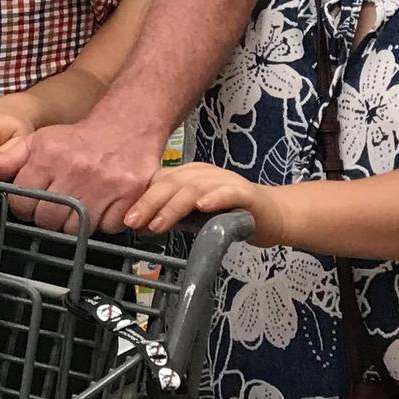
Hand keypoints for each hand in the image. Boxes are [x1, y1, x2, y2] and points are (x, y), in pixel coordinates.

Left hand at [3, 118, 168, 234]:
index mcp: (49, 156)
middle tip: (57, 206)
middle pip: (47, 219)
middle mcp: (76, 170)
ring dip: (75, 223)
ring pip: (76, 227)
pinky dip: (104, 222)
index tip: (33, 202)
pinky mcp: (128, 194)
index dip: (25, 206)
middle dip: (48, 217)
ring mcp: (104, 184)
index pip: (22, 201)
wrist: (126, 128)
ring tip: (79, 205)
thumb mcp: (40, 142)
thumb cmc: (78, 139)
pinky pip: (107, 227)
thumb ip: (9, 158)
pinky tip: (102, 206)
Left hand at [128, 161, 276, 238]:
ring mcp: (226, 181)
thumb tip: (138, 224)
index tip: (124, 219)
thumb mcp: (194, 218)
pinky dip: (214, 198)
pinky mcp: (246, 193)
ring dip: (173, 206)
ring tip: (158, 224)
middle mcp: (205, 173)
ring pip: (195, 188)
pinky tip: (202, 207)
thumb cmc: (230, 215)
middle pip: (172, 182)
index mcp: (190, 175)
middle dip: (149, 202)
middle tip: (133, 221)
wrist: (273, 216)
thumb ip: (170, 218)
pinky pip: (228, 192)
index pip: (159, 181)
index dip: (141, 199)